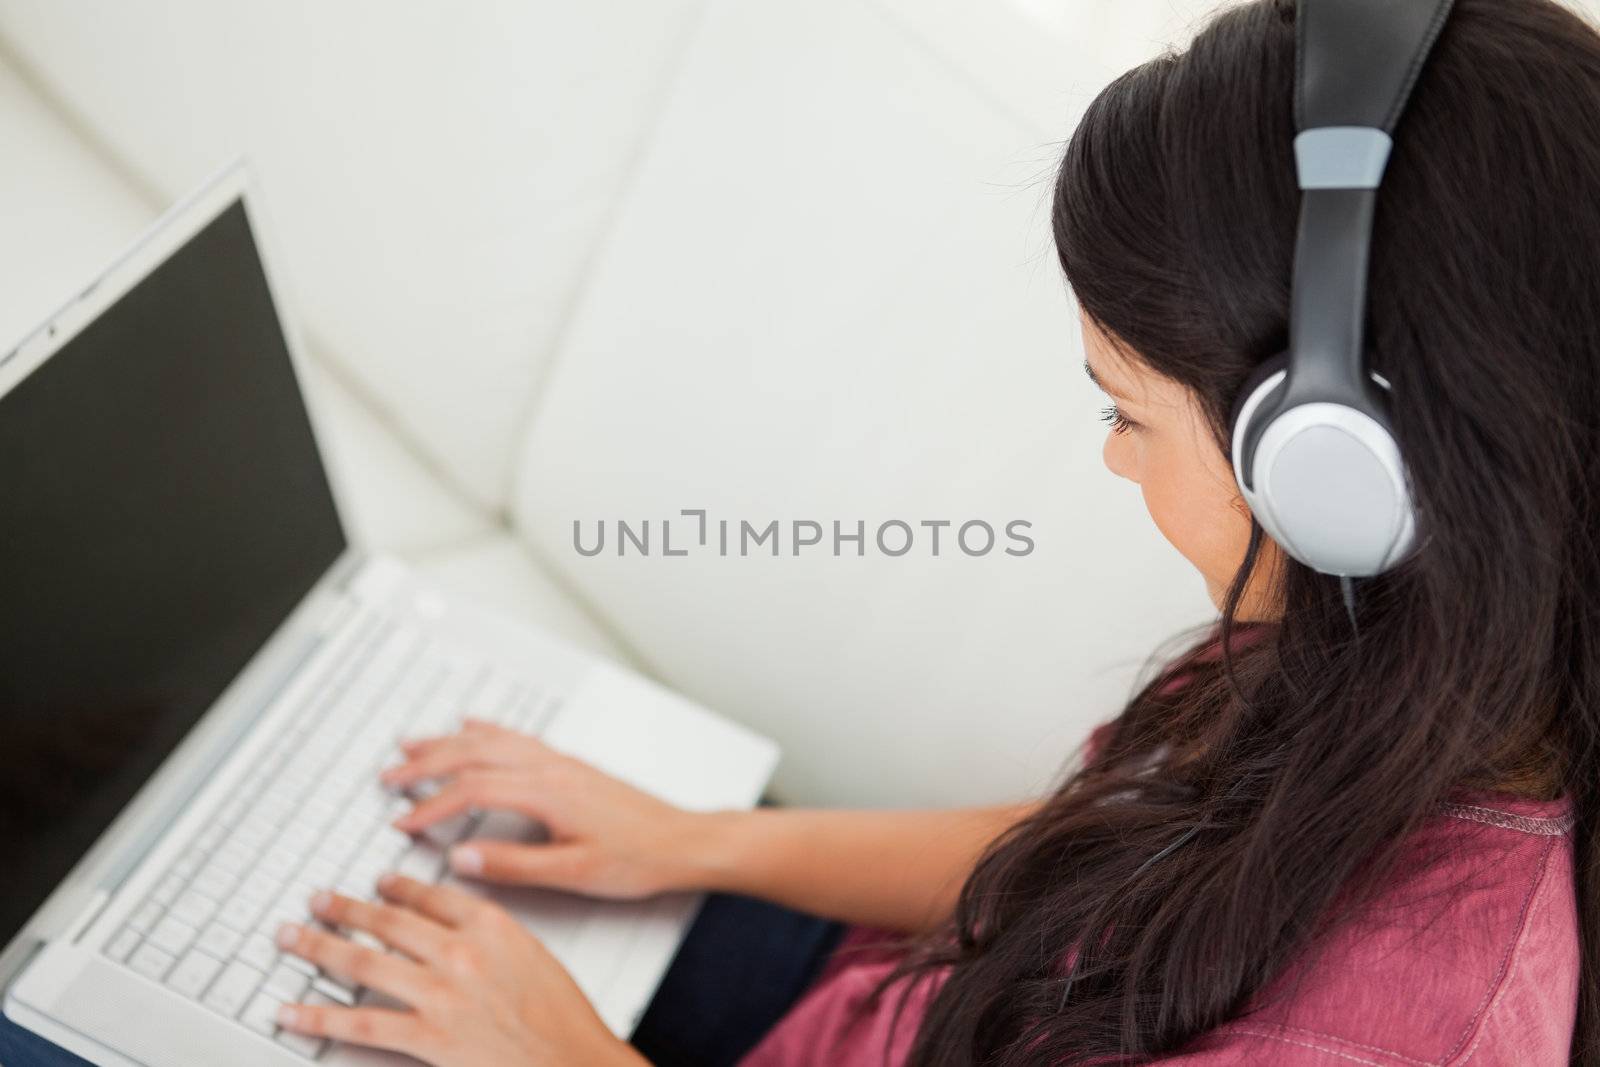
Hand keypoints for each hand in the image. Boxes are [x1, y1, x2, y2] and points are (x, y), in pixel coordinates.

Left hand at [274, 874, 646, 1066]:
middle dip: (344, 909)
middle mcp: (461, 951)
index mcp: (492, 924)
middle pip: (387, 921)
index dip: (394, 886)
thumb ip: (490, 935)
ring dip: (319, 946)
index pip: (429, 896)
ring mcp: (441, 993)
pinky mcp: (429, 1036)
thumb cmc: (563, 1016)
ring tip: (292, 937)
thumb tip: (453, 925)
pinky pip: (361, 1023)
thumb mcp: (533, 954)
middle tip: (317, 901)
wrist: (576, 1060)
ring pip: (364, 962)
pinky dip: (318, 1017)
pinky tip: (291, 1011)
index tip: (377, 883)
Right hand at [380, 719, 703, 897]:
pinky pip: (517, 736)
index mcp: (548, 792)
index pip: (473, 790)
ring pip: (493, 740)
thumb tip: (461, 858)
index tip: (402, 824)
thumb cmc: (637, 858)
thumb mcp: (573, 873)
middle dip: (428, 764)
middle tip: (390, 777)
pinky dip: (487, 729)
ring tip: (412, 746)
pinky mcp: (570, 765)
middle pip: (475, 753)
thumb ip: (513, 865)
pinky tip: (472, 725)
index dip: (432, 805)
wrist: (682, 841)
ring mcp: (561, 762)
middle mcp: (551, 767)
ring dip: (449, 742)